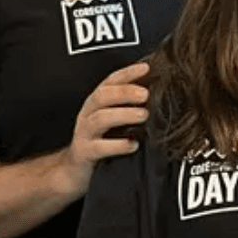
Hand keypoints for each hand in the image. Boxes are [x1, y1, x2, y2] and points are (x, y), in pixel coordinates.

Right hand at [62, 62, 150, 192]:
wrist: (75, 170)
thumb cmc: (103, 139)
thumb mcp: (116, 119)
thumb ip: (132, 106)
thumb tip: (162, 92)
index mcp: (97, 103)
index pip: (110, 81)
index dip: (127, 73)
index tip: (146, 68)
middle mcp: (88, 114)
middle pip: (102, 96)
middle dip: (124, 92)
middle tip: (146, 94)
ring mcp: (84, 134)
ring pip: (99, 119)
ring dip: (123, 114)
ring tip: (143, 115)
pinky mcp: (84, 153)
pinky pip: (99, 148)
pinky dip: (117, 145)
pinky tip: (133, 144)